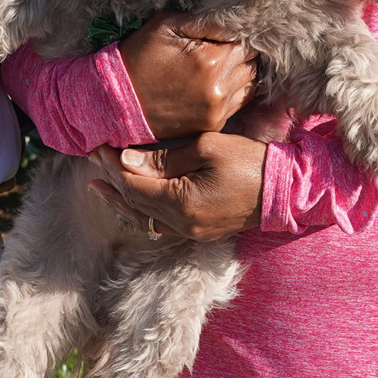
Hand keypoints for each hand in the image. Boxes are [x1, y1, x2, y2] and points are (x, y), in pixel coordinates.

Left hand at [89, 134, 266, 241]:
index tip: (99, 145)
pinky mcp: (199, 232)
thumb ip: (164, 159)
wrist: (284, 190)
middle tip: (94, 156)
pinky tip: (129, 204)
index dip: (113, 164)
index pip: (133, 183)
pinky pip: (160, 225)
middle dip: (112, 177)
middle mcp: (182, 224)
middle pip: (134, 201)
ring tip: (96, 186)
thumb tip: (127, 161)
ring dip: (119, 200)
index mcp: (182, 202)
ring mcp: (190, 232)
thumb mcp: (207, 148)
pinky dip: (139, 213)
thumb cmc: (249, 161)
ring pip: (143, 218)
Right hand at [119, 12, 255, 138]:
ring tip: (222, 66)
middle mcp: (219, 89)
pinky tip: (216, 83)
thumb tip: (233, 20)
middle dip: (243, 54)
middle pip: (253, 65)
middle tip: (225, 48)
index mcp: (212, 61)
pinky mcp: (211, 124)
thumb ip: (204, 20)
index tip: (229, 34)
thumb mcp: (166, 25)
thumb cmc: (140, 57)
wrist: (118, 100)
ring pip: (250, 85)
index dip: (240, 36)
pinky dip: (233, 92)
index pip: (247, 44)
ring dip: (241, 73)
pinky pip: (238, 104)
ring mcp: (217, 110)